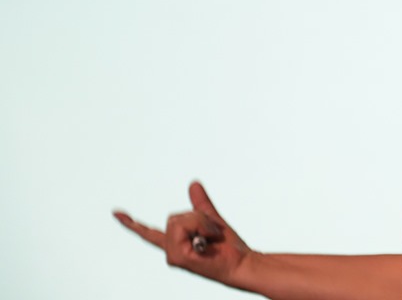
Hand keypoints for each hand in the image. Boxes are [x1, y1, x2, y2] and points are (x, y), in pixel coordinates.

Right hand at [114, 181, 252, 287]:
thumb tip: (193, 184)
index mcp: (175, 243)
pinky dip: (202, 228)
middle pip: (173, 217)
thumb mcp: (211, 220)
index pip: (148, 233)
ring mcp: (172, 256)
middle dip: (197, 218)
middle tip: (212, 232)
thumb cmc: (228, 246)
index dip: (131, 223)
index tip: (116, 213)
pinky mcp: (178, 258)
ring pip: (178, 220)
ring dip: (201, 223)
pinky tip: (209, 243)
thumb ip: (200, 205)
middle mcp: (170, 250)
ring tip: (211, 238)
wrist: (241, 261)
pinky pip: (185, 227)